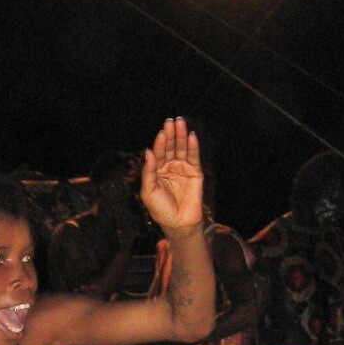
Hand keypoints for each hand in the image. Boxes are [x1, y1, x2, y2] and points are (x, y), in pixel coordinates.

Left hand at [140, 117, 203, 233]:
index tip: (162, 132)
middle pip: (170, 146)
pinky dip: (193, 147)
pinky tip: (191, 136)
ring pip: (182, 149)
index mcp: (157, 170)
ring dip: (181, 136)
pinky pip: (194, 157)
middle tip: (171, 121)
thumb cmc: (160, 209)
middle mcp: (170, 166)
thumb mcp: (148, 191)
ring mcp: (183, 169)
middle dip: (171, 134)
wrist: (177, 223)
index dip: (160, 142)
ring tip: (181, 123)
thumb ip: (148, 171)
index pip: (158, 152)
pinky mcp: (195, 173)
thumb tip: (148, 151)